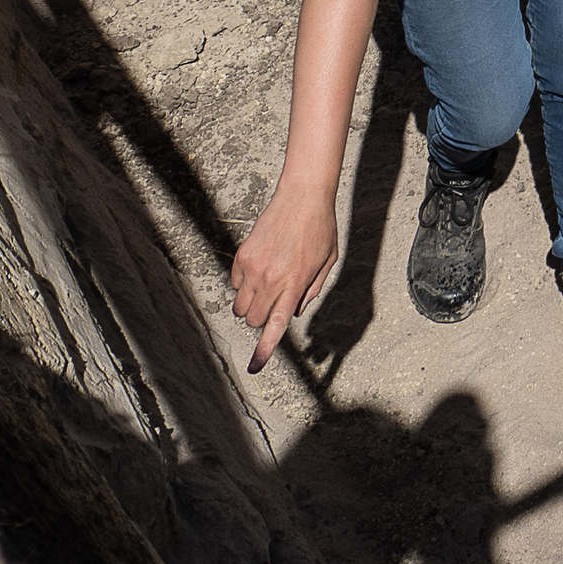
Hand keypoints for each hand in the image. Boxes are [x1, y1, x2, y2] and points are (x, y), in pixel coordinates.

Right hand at [229, 186, 337, 373]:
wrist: (302, 196)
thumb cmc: (320, 229)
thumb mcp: (327, 263)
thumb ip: (312, 290)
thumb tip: (294, 311)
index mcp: (295, 284)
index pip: (275, 326)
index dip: (264, 350)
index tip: (255, 366)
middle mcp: (271, 280)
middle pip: (253, 320)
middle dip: (261, 319)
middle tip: (274, 302)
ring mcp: (254, 268)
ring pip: (241, 306)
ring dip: (251, 304)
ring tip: (267, 285)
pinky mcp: (242, 256)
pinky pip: (235, 284)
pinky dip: (244, 284)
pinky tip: (260, 267)